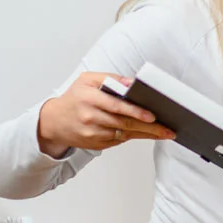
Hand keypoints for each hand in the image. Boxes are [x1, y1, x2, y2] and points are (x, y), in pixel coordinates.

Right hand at [37, 73, 174, 156]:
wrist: (53, 122)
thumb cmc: (75, 98)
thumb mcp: (87, 81)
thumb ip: (110, 78)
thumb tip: (132, 82)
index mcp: (89, 98)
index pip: (116, 106)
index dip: (136, 112)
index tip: (153, 116)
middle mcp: (90, 117)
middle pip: (125, 123)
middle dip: (150, 127)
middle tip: (169, 129)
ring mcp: (93, 133)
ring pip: (125, 134)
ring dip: (146, 134)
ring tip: (165, 133)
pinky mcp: (96, 144)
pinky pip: (119, 141)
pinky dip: (134, 137)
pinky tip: (148, 134)